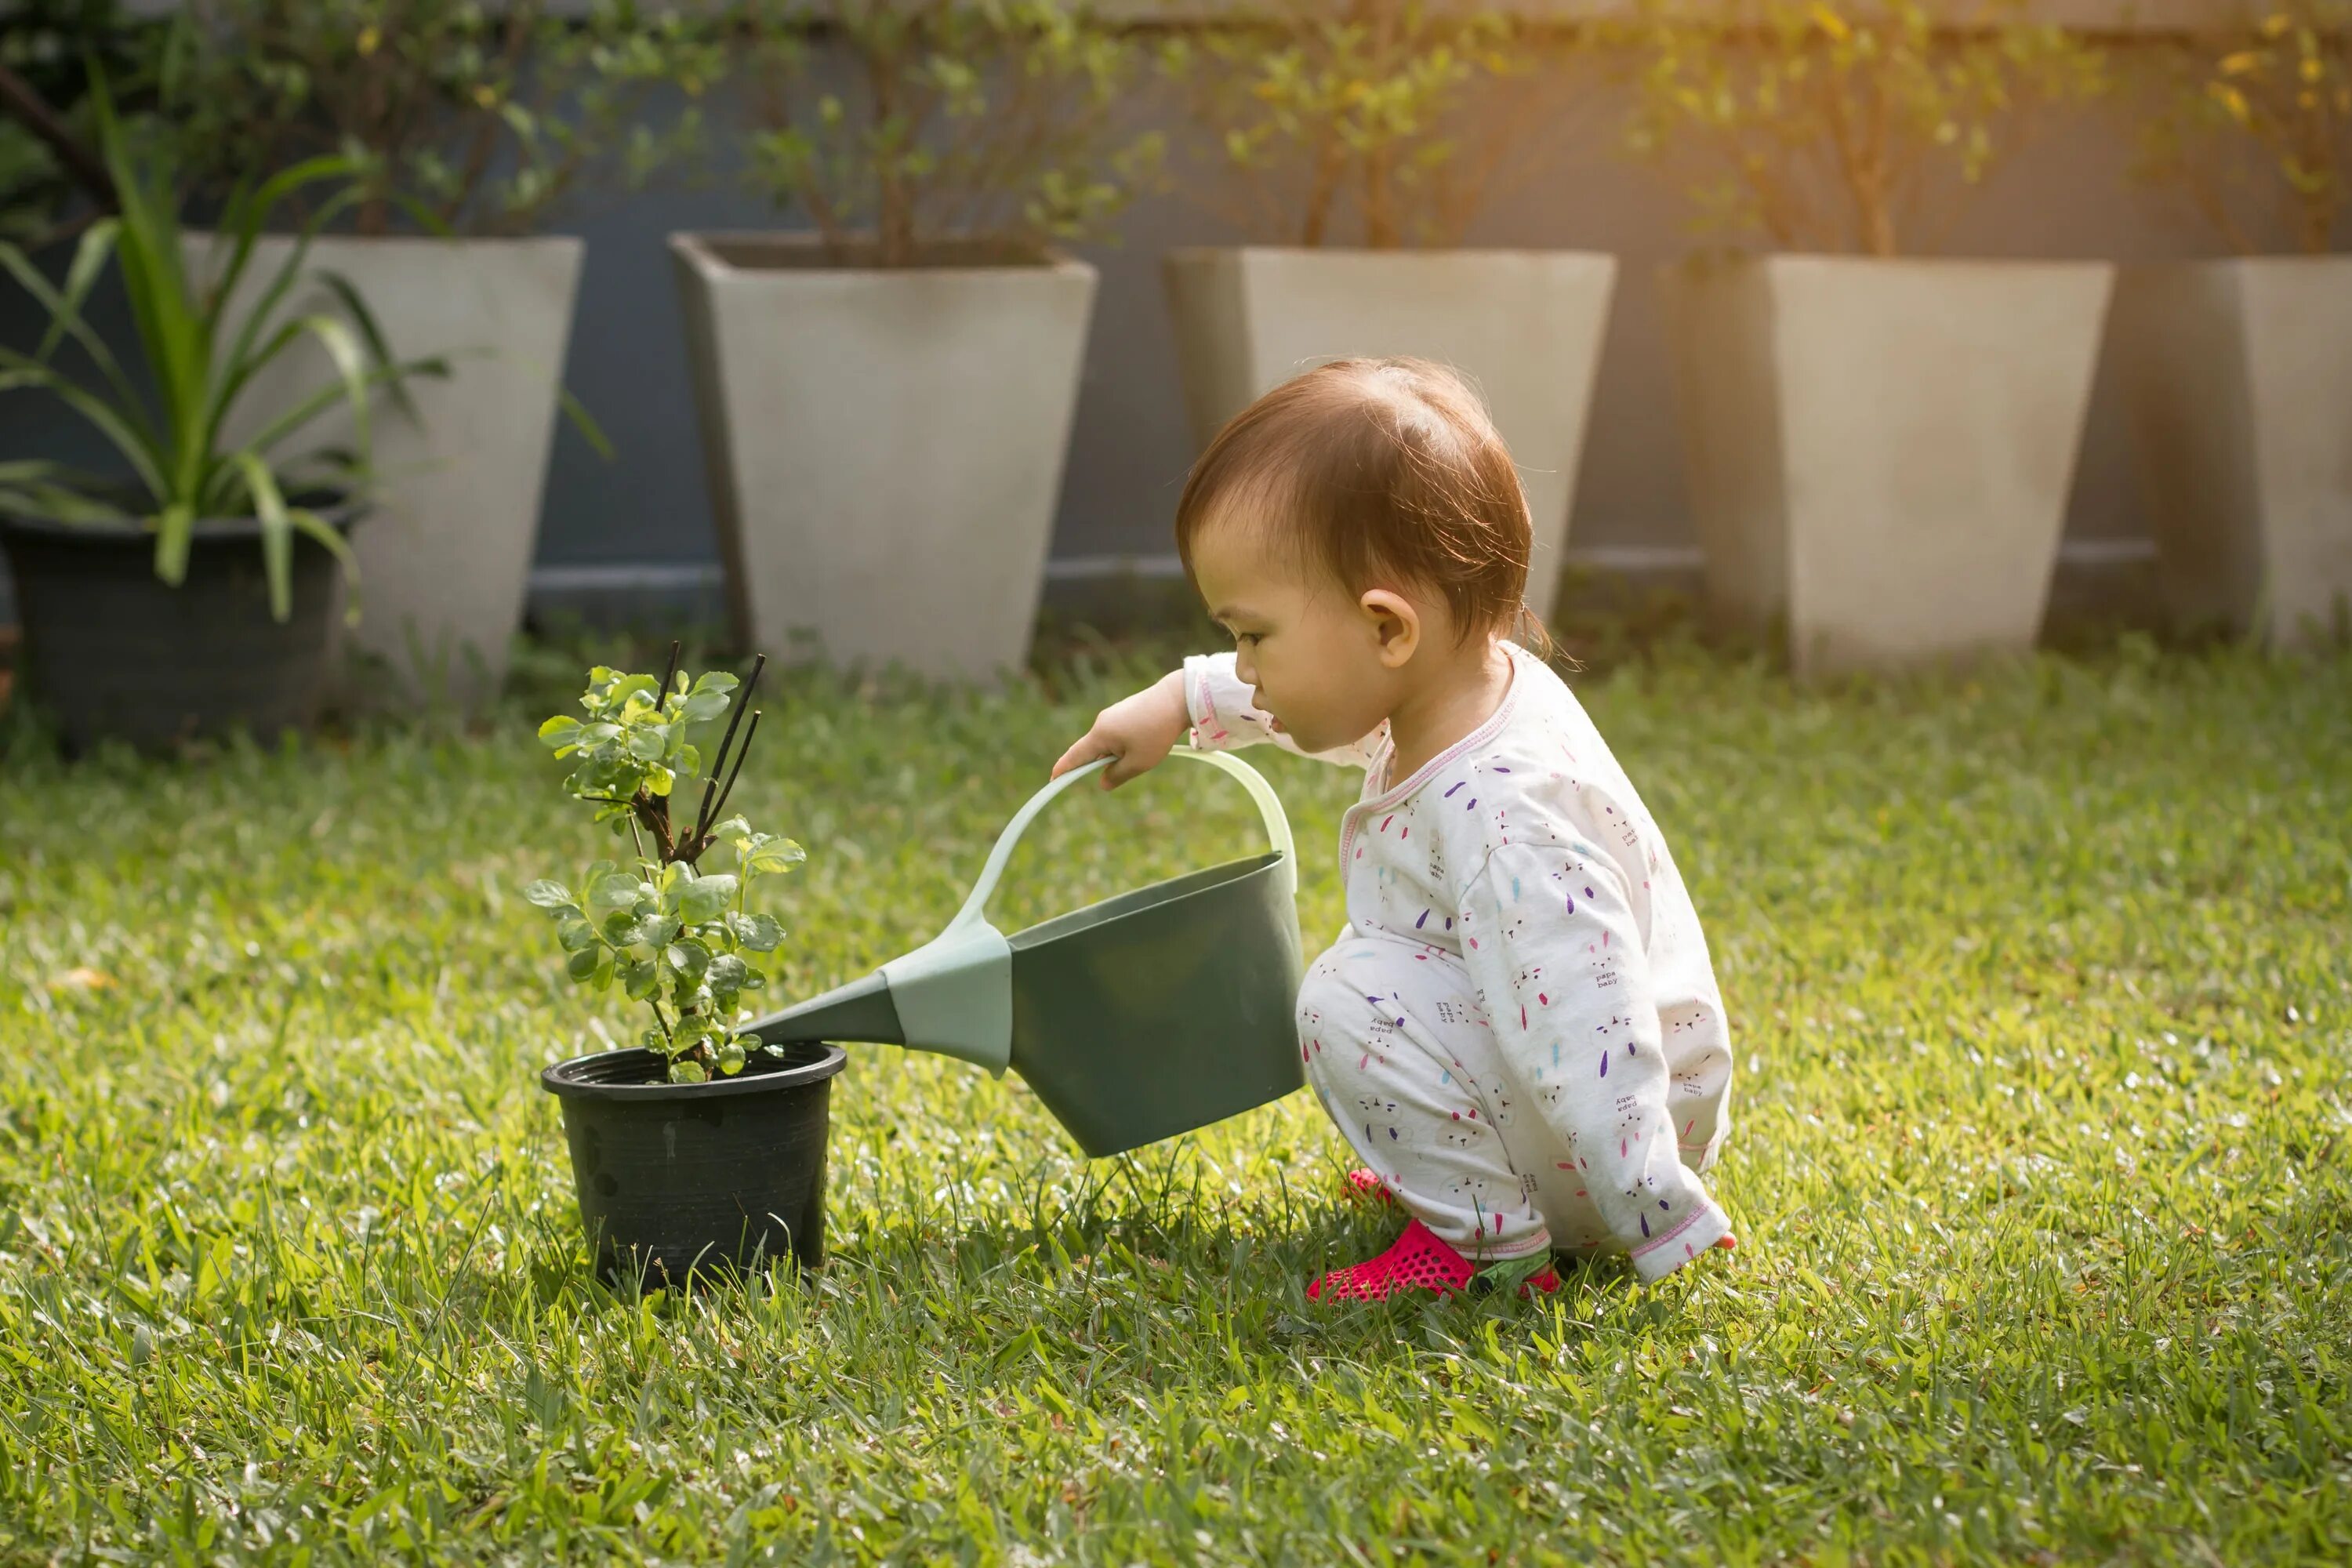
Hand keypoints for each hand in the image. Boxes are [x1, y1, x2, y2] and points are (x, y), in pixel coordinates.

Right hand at [1051, 670, 1189, 788]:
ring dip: (1119, 754)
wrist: (1177, 699)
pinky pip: (1118, 733)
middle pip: (1093, 750)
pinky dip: (1126, 743)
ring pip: (1108, 742)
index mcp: (1100, 735)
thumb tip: (1103, 782)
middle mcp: (1102, 722)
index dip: (1064, 769)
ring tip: (1145, 752)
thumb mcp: (1139, 762)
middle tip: (1128, 769)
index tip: (1053, 780)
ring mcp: (1113, 714)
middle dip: (1104, 764)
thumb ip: (1117, 775)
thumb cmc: (1157, 732)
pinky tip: (1147, 741)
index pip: (1075, 756)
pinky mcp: (1124, 710)